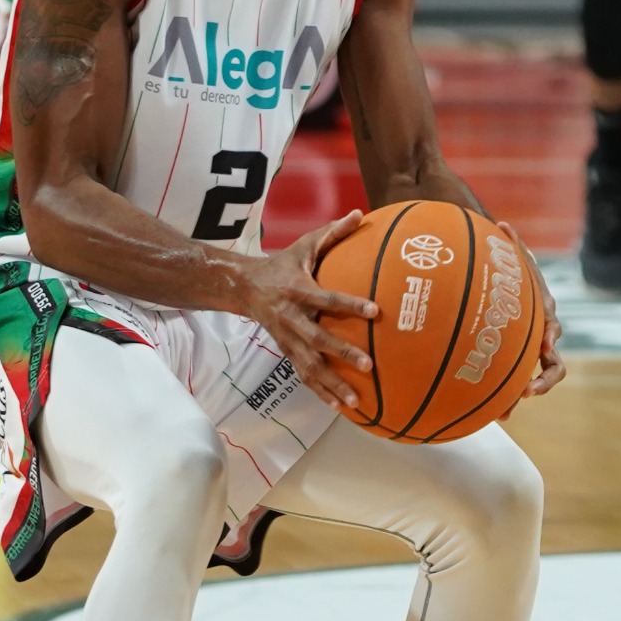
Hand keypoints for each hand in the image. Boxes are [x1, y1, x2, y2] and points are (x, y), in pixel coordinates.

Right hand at [240, 210, 375, 409]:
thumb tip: (361, 213)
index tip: (376, 311)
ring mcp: (286, 339)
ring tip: (356, 401)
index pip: (327, 298)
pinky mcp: (286, 352)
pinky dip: (321, 392)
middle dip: (342, 354)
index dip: (350, 304)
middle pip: (317, 339)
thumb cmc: (283, 264)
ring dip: (331, 385)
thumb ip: (333, 232)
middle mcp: (291, 318)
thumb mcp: (304, 245)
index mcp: (297, 290)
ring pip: (309, 366)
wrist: (244, 288)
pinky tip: (341, 407)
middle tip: (369, 366)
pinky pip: (303, 375)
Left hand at [499, 222, 565, 400]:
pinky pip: (515, 385)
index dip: (549, 335)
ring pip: (536, 381)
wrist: (516, 292)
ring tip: (506, 412)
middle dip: (544, 379)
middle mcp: (543, 339)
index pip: (552, 327)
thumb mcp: (515, 260)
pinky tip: (490, 414)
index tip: (544, 343)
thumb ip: (510, 245)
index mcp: (544, 315)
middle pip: (554, 365)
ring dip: (524, 394)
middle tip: (530, 390)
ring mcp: (532, 355)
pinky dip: (505, 400)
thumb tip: (501, 224)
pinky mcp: (518, 364)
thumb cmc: (515, 275)